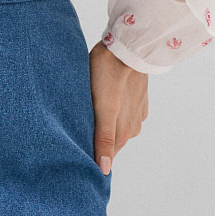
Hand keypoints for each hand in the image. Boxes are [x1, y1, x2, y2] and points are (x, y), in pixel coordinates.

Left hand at [89, 40, 148, 175]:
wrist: (127, 46)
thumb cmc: (108, 74)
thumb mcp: (103, 109)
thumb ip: (103, 138)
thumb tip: (104, 169)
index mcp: (124, 132)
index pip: (106, 155)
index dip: (92, 156)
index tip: (77, 156)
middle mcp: (134, 126)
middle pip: (111, 141)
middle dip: (96, 141)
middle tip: (76, 134)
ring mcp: (136, 110)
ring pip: (116, 125)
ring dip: (103, 124)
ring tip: (86, 115)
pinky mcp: (137, 97)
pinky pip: (123, 110)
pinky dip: (113, 110)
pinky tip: (102, 100)